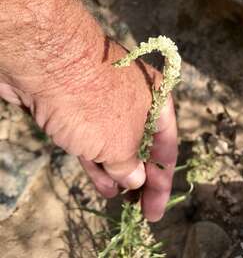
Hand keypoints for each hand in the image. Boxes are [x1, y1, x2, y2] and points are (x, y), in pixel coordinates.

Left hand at [0, 38, 177, 221]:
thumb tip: (134, 179)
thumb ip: (128, 166)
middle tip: (137, 209)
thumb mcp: (119, 142)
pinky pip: (93, 141)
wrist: (45, 62)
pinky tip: (102, 184)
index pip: (166, 145)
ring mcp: (103, 103)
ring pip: (116, 144)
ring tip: (120, 201)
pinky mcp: (78, 109)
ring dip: (118, 173)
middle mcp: (134, 99)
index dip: (162, 181)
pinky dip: (97, 163)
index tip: (154, 210)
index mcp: (157, 99)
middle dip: (140, 179)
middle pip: (141, 144)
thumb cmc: (94, 102)